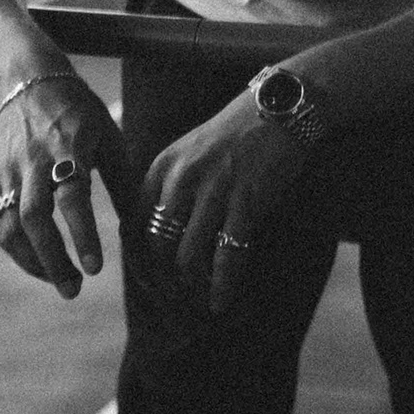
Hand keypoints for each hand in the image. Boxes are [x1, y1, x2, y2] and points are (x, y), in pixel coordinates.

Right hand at [0, 72, 129, 298]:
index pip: (72, 196)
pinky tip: (43, 265)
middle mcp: (34, 161)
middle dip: (54, 260)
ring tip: (63, 283)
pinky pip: (2, 224)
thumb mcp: (108, 136)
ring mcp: (11, 172)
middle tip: (75, 290)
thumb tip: (141, 225)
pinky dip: (21, 251)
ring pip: (12, 227)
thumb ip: (122, 180)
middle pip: (34, 218)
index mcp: (68, 146)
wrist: (25, 82)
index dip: (83, 233)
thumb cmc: (78, 111)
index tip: (96, 268)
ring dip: (35, 263)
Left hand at [138, 94, 311, 313]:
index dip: (137, 261)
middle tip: (171, 303)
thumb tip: (158, 237)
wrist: (279, 109)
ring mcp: (213, 191)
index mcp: (161, 168)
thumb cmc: (235, 134)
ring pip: (187, 256)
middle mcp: (180, 180)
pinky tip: (220, 302)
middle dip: (161, 282)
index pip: (135, 226)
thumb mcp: (190, 153)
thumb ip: (171, 188)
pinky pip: (227, 255)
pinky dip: (221, 285)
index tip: (147, 284)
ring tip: (196, 305)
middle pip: (156, 247)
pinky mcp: (245, 202)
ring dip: (190, 288)